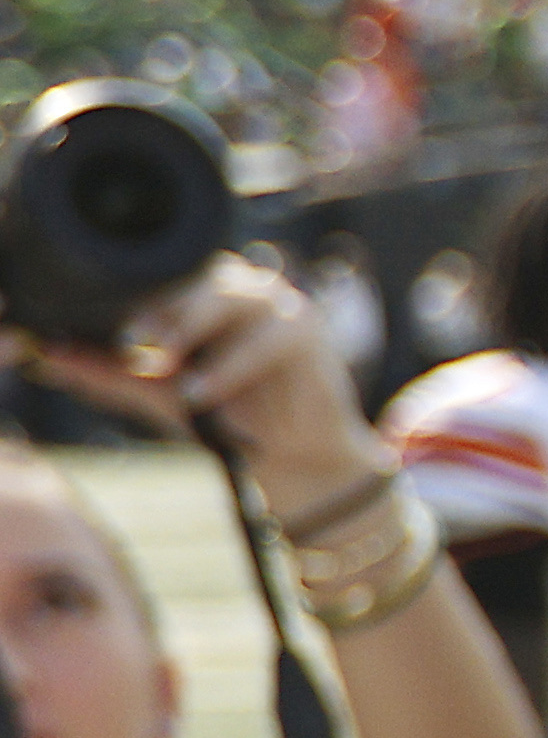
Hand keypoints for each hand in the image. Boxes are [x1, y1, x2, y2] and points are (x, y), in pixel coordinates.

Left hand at [14, 256, 385, 511]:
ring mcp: (273, 304)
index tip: (101, 329)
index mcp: (199, 291)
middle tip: (130, 341)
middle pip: (192, 278)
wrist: (294, 459)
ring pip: (227, 298)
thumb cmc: (231, 418)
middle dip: (158, 311)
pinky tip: (201, 392)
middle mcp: (235, 288)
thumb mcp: (161, 395)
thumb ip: (113, 374)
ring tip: (159, 363)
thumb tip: (51, 356)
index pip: (159, 278)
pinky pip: (265, 340)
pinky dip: (230, 367)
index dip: (131, 298)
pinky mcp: (305, 331)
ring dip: (190, 329)